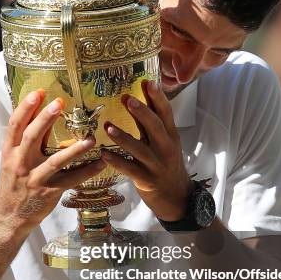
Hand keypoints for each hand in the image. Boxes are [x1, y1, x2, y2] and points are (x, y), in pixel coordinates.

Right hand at [0, 90, 104, 232]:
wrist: (8, 215)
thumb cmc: (13, 183)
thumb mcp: (14, 159)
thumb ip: (30, 140)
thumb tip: (46, 115)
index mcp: (10, 151)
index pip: (15, 125)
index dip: (26, 107)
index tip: (39, 92)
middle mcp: (20, 163)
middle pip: (32, 137)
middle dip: (45, 119)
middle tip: (59, 103)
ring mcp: (35, 178)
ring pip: (55, 161)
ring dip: (74, 149)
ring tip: (91, 138)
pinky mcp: (49, 192)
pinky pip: (71, 180)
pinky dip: (87, 171)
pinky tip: (101, 163)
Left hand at [101, 80, 190, 220]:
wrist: (177, 197)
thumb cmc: (166, 164)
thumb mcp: (163, 143)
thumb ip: (148, 124)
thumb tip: (132, 99)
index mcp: (171, 136)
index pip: (166, 114)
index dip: (157, 98)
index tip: (148, 82)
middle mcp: (166, 149)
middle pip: (155, 127)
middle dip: (142, 112)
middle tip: (128, 99)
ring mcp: (156, 165)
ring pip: (140, 149)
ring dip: (123, 137)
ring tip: (108, 127)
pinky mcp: (146, 180)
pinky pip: (129, 169)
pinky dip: (116, 161)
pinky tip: (103, 154)